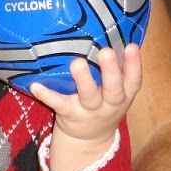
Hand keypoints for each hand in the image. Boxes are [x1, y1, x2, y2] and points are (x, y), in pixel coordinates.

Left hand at [30, 45, 142, 170]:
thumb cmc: (104, 103)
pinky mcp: (69, 115)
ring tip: (77, 63)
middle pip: (114, 90)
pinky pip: (59, 105)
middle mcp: (110, 104)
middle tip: (106, 51)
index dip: (134, 64)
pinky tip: (36, 85)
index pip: (134, 80)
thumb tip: (112, 30)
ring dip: (83, 80)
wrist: (89, 140)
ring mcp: (90, 111)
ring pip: (89, 97)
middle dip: (111, 71)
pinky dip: (47, 95)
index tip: (131, 46)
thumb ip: (117, 69)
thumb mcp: (117, 91)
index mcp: (124, 95)